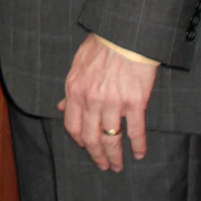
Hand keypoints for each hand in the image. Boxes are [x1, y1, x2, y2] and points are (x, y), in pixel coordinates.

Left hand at [59, 33, 156, 171]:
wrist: (125, 34)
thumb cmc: (102, 46)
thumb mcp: (77, 65)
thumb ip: (70, 89)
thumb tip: (61, 106)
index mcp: (75, 90)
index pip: (72, 126)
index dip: (80, 141)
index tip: (87, 147)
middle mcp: (91, 100)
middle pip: (91, 138)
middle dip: (97, 156)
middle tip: (104, 165)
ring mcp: (113, 103)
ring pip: (112, 139)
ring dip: (115, 156)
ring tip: (118, 165)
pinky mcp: (135, 102)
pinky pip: (135, 131)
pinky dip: (138, 146)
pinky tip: (139, 154)